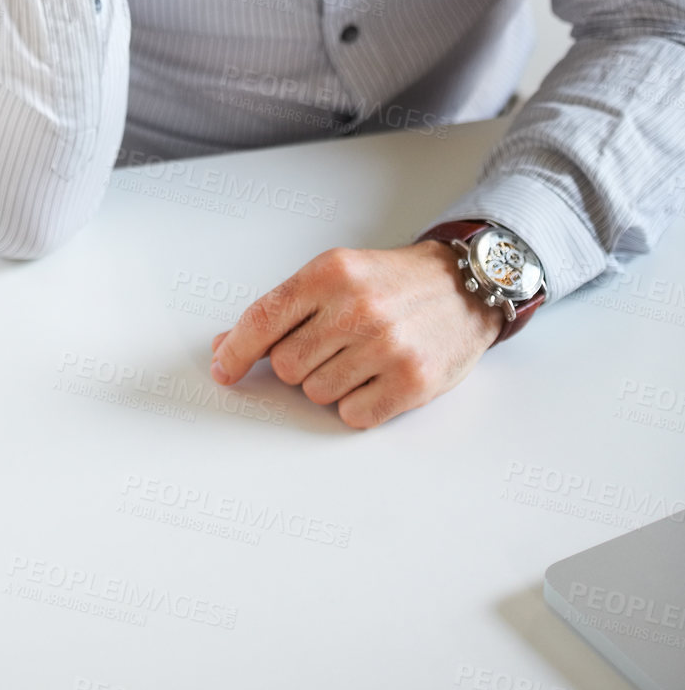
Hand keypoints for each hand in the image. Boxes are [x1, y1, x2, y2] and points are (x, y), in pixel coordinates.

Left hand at [209, 240, 502, 429]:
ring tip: (360, 356)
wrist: (466, 287)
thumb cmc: (394, 283)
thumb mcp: (336, 274)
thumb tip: (228, 345)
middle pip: (285, 367)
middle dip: (299, 364)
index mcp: (330, 273)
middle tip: (330, 346)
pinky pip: (353, 415)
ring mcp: (386, 346)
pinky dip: (358, 404)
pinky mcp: (411, 382)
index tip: (223, 370)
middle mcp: (356, 308)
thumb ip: (283, 309)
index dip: (236, 351)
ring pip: (316, 394)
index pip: (263, 319)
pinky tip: (377, 378)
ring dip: (330, 384)